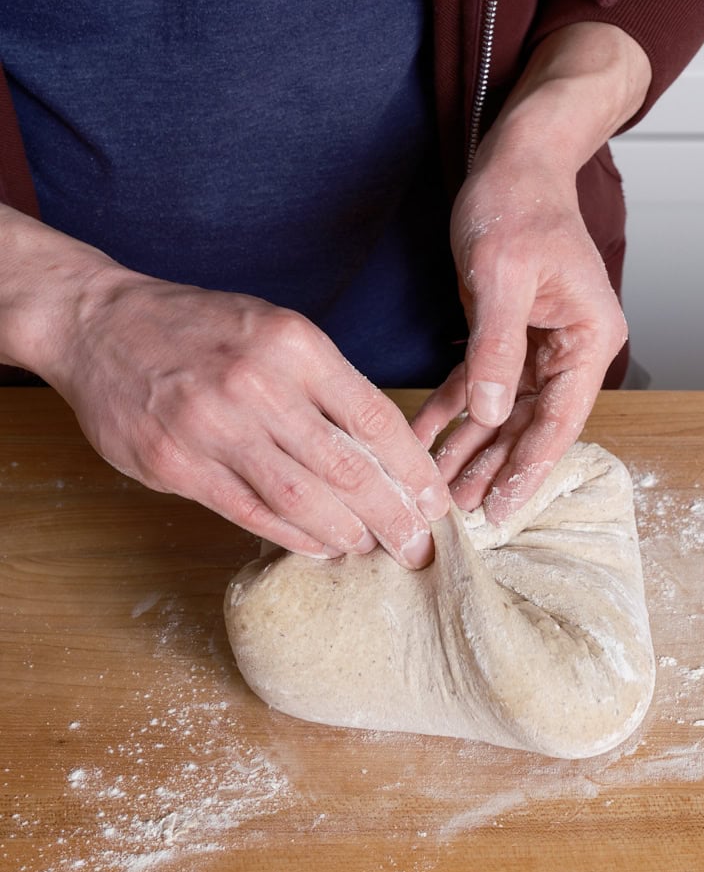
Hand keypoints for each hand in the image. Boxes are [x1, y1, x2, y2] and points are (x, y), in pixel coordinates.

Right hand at [7, 234, 449, 566]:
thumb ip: (323, 382)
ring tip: (371, 548)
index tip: (435, 500)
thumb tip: (382, 448)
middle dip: (391, 515)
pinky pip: (248, 511)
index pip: (374, 419)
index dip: (413, 469)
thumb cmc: (200, 327)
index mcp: (294, 345)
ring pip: (300, 498)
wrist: (99, 323)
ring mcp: (212, 427)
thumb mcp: (274, 328)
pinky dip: (291, 535)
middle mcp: (257, 385)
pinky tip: (319, 546)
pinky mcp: (174, 463)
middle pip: (346, 468)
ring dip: (345, 532)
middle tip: (417, 546)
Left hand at [413, 158, 625, 520]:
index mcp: (588, 339)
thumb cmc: (519, 204)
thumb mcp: (503, 274)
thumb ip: (498, 346)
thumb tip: (493, 415)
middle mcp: (570, 349)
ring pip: (504, 412)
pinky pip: (479, 383)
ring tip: (439, 488)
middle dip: (493, 468)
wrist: (513, 161)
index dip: (527, 469)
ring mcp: (539, 344)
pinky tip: (423, 436)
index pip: (559, 421)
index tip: (501, 510)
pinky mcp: (506, 333)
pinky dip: (451, 409)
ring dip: (471, 447)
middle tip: (458, 513)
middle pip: (531, 425)